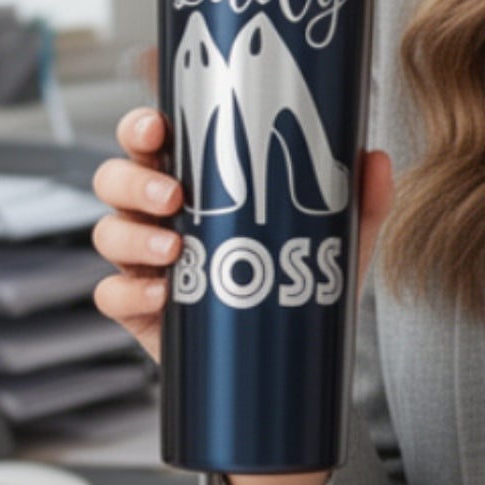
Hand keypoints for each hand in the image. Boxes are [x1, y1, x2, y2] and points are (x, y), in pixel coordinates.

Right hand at [91, 108, 393, 363]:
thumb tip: (376, 158)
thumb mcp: (335, 240)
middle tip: (173, 194)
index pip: (153, 142)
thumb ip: (359, 201)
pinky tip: (163, 294)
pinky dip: (131, 291)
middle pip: (114, 180)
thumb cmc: (294, 281)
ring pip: (108, 233)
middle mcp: (159, 216)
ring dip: (134, 234)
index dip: (142, 128)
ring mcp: (143, 262)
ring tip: (175, 248)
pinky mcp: (137, 309)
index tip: (158, 125)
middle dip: (133, 179)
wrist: (283, 359)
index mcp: (195, 183)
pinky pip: (111, 294)